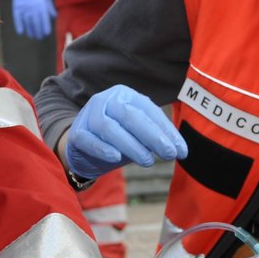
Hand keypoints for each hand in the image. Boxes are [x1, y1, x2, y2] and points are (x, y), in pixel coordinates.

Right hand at [12, 0, 56, 39]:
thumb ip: (50, 7)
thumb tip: (54, 16)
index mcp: (42, 6)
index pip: (44, 20)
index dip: (45, 27)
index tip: (46, 33)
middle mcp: (33, 9)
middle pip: (36, 23)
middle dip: (38, 31)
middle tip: (39, 37)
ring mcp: (25, 8)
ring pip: (28, 22)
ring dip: (30, 30)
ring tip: (32, 36)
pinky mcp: (17, 7)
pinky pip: (18, 18)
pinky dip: (19, 25)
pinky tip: (21, 32)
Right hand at [63, 84, 186, 180]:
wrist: (82, 145)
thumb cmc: (117, 137)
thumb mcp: (138, 134)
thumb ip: (155, 137)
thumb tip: (179, 149)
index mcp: (125, 96)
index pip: (149, 111)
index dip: (166, 131)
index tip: (181, 151)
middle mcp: (106, 100)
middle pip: (130, 116)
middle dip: (152, 136)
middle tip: (169, 154)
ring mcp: (89, 115)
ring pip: (109, 127)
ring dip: (131, 145)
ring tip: (148, 161)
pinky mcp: (77, 133)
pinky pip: (89, 139)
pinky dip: (103, 148)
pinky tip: (116, 157)